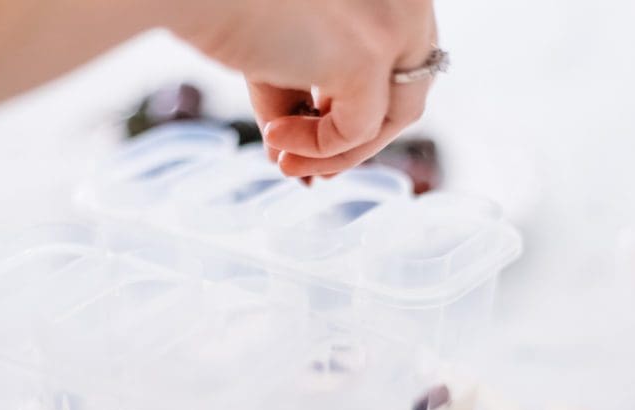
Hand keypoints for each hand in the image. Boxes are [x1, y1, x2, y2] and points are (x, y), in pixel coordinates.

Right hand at [166, 0, 437, 177]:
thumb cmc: (225, 8)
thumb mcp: (281, 51)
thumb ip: (299, 98)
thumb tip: (298, 161)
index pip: (403, 56)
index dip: (366, 102)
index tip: (319, 134)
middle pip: (409, 88)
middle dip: (361, 138)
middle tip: (307, 169)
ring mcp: (393, 24)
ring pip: (396, 115)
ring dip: (339, 152)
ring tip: (285, 162)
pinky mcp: (369, 56)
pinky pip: (358, 130)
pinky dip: (318, 148)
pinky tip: (274, 139)